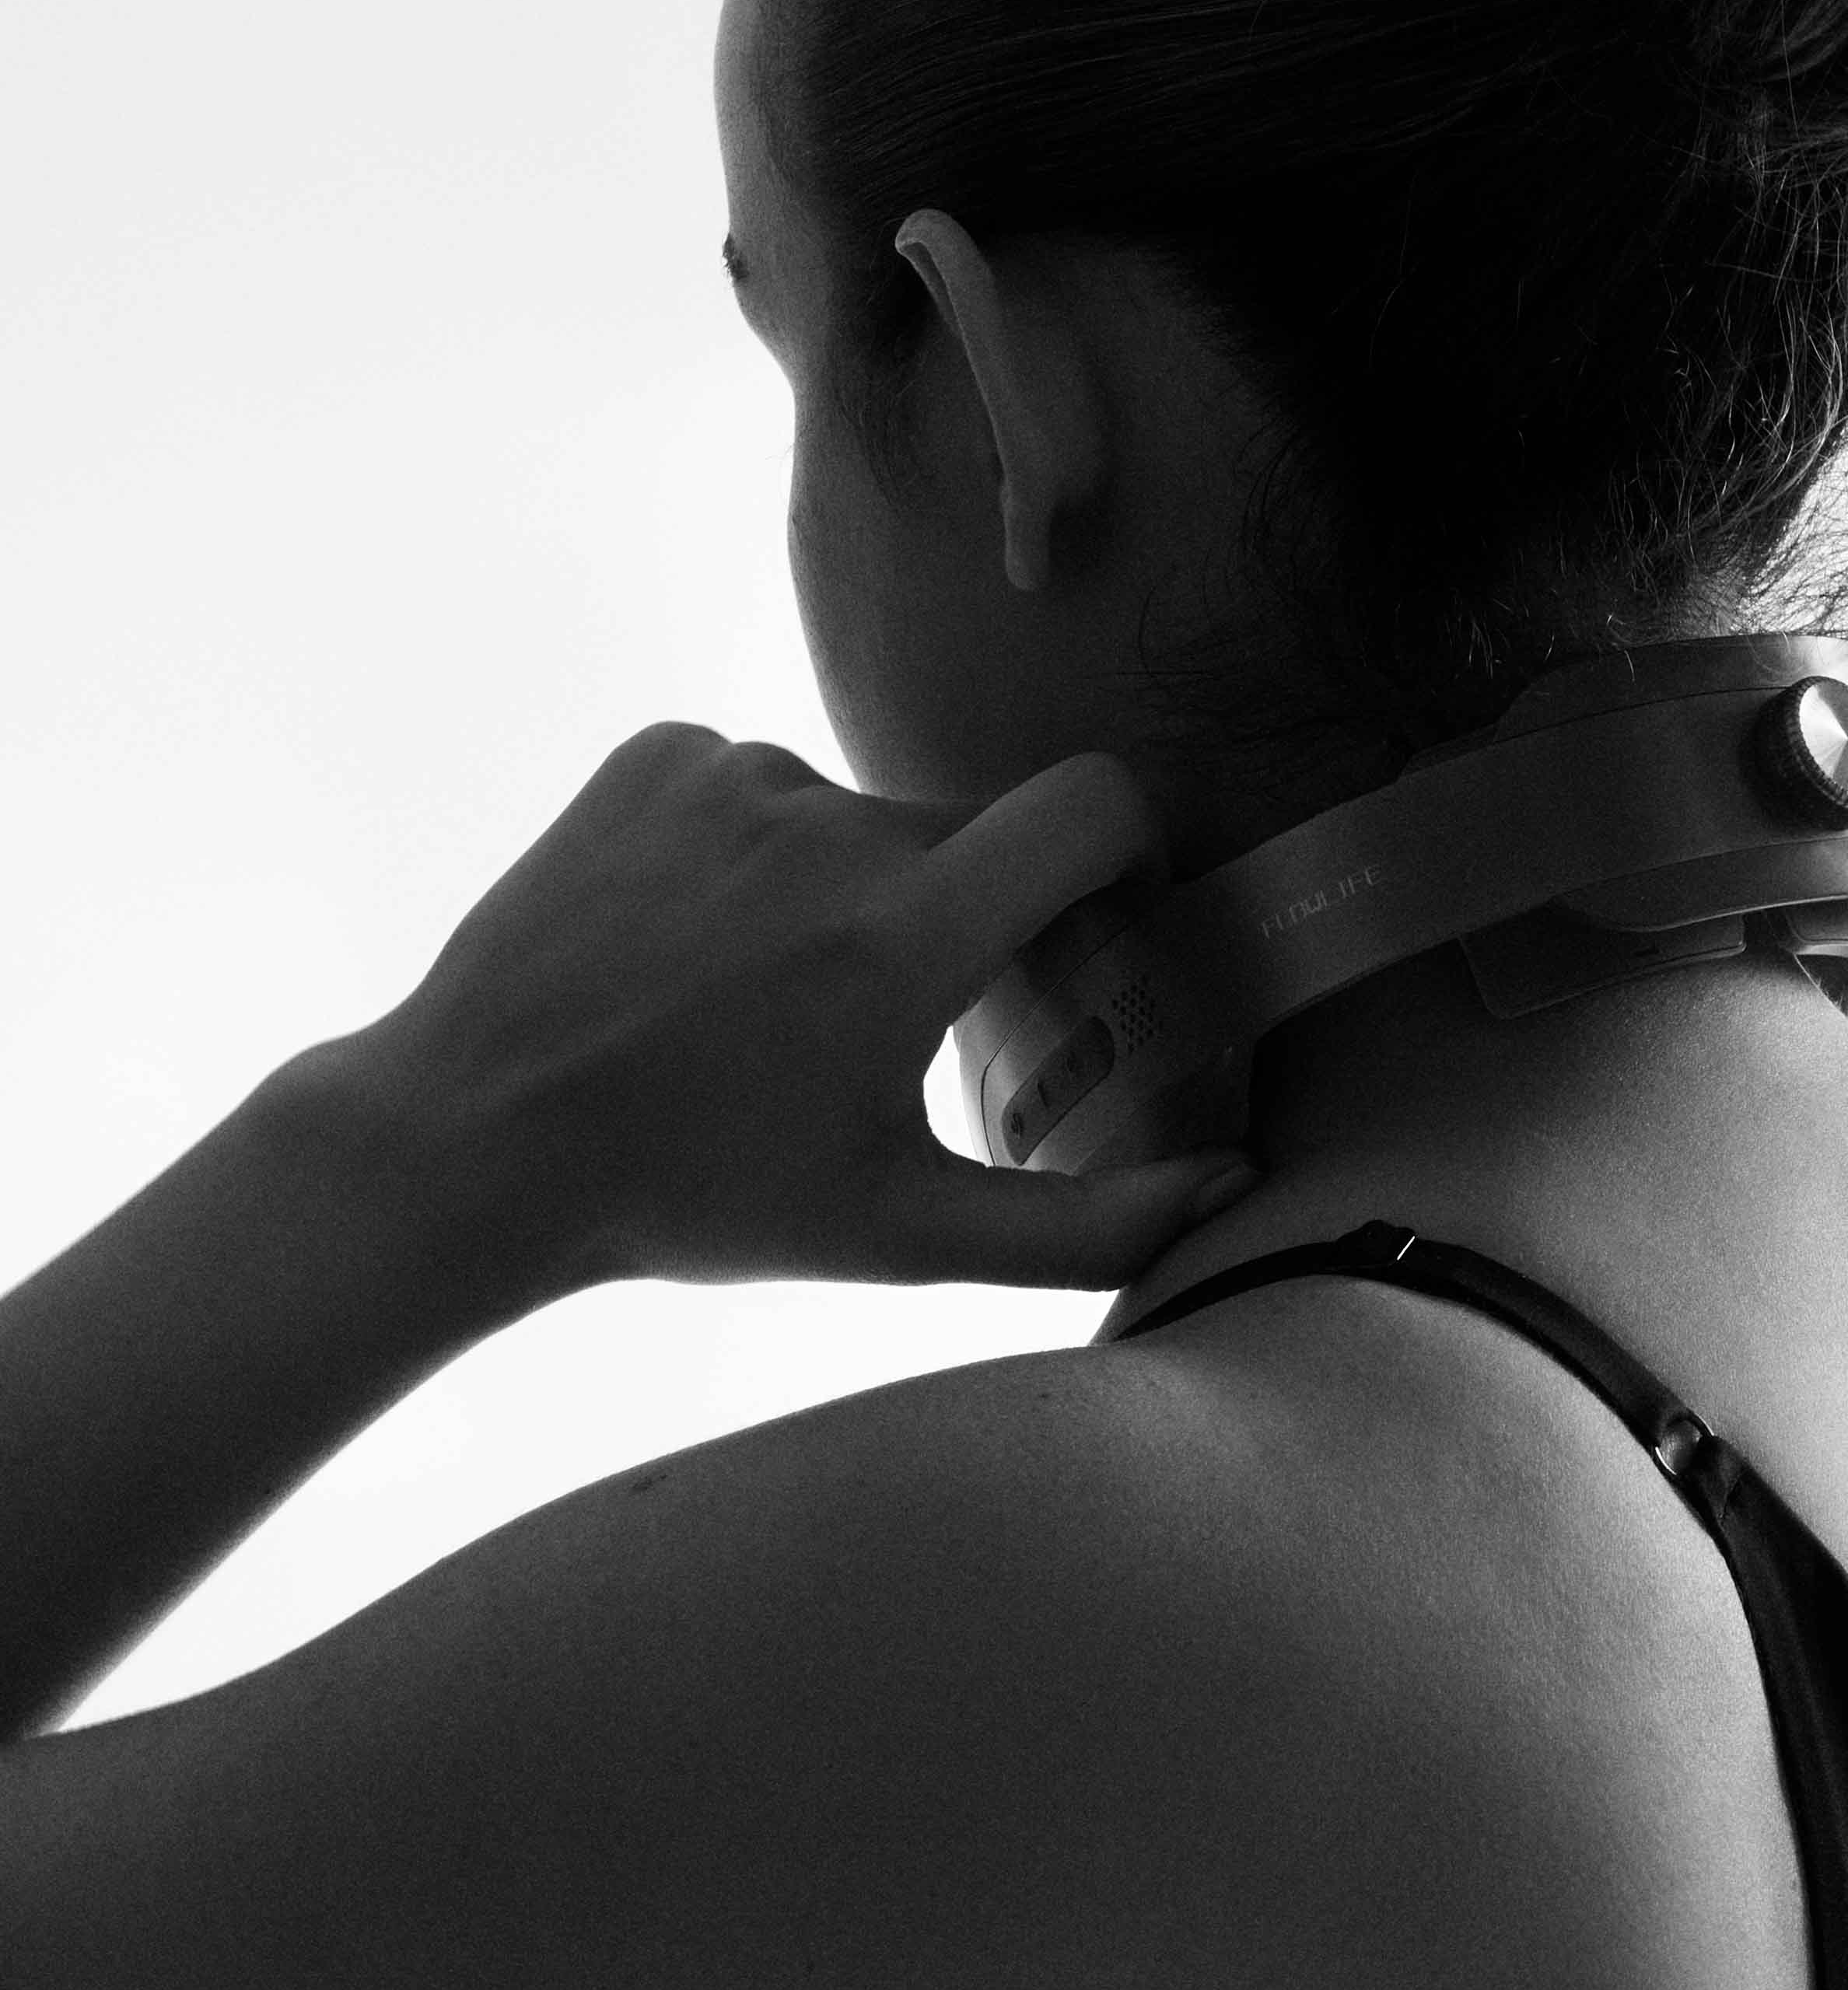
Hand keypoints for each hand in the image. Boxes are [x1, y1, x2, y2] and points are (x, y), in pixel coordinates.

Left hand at [349, 726, 1251, 1293]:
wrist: (472, 1141)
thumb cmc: (697, 1198)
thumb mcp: (904, 1235)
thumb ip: (1089, 1223)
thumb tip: (1233, 1187)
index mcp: (906, 936)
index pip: (1095, 806)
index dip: (1127, 852)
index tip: (1103, 918)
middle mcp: (827, 826)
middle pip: (971, 836)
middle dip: (965, 916)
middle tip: (896, 1024)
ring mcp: (731, 774)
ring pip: (856, 817)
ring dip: (845, 892)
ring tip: (763, 1001)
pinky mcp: (654, 754)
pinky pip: (757, 783)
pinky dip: (753, 853)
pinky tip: (694, 948)